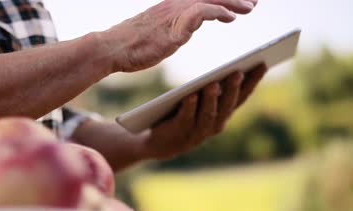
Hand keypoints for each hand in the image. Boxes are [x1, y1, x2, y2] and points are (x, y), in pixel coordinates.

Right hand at [100, 0, 257, 71]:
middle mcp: (176, 3)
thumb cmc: (133, 44)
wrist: (113, 48)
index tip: (241, 1)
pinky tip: (230, 17)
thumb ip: (177, 25)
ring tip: (249, 8)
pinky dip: (218, 12)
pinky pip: (202, 12)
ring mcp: (175, 13)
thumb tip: (189, 25)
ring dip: (233, 2)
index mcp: (173, 4)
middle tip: (254, 2)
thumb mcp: (159, 30)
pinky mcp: (174, 26)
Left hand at [139, 64, 266, 159]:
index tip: (263, 64)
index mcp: (222, 115)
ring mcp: (197, 132)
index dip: (253, 82)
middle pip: (227, 106)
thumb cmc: (182, 116)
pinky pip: (185, 119)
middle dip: (233, 89)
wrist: (158, 143)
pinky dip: (189, 107)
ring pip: (208, 114)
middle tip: (237, 72)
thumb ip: (212, 91)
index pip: (242, 97)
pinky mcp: (179, 133)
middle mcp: (214, 125)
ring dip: (212, 99)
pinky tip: (190, 95)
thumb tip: (226, 71)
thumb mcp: (200, 102)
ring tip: (213, 83)